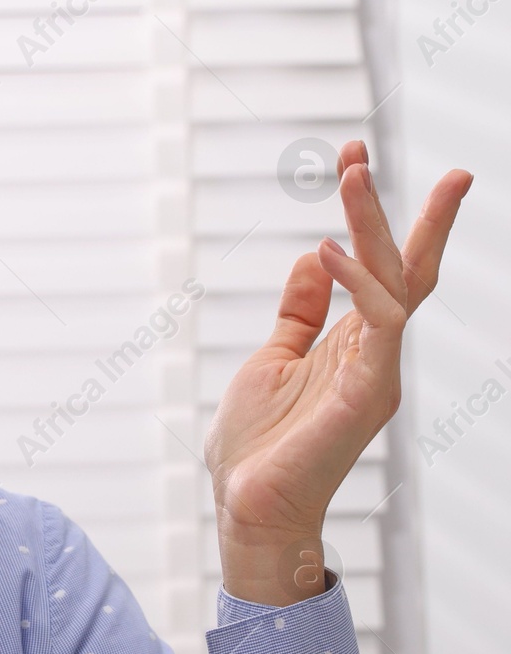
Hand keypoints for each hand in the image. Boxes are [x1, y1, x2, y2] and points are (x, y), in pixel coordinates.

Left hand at [202, 141, 471, 605]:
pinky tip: (325, 248)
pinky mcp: (368, 391)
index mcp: (355, 341)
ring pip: (395, 281)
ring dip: (372, 225)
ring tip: (349, 172)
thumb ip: (300, 311)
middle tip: (365, 147)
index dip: (368, 211)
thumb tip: (311, 255)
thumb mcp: (275, 357)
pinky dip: (357, 283)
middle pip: (403, 265)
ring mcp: (378, 370)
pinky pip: (378, 324)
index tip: (350, 155)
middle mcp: (376, 351)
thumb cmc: (260, 443)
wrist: (249, 506)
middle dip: (393, 205)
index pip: (379, 266)